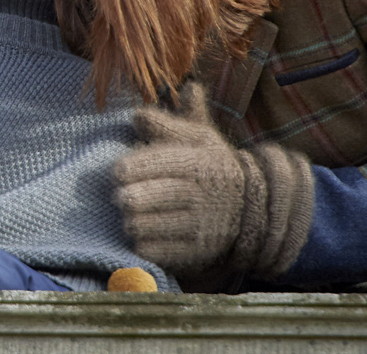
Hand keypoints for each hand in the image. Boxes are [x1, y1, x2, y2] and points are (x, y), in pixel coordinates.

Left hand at [114, 80, 313, 279]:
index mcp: (199, 162)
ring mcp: (201, 225)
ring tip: (129, 216)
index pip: (162, 163)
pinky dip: (145, 244)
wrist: (249, 206)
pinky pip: (160, 251)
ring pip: (151, 225)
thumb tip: (136, 115)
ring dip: (134, 221)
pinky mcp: (197, 251)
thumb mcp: (196, 137)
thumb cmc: (209, 163)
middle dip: (130, 196)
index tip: (117, 171)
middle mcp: (202, 195)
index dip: (135, 167)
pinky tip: (140, 236)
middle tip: (119, 196)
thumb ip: (166, 125)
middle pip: (152, 196)